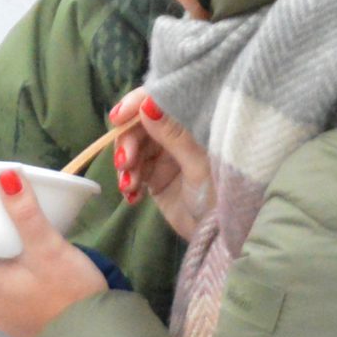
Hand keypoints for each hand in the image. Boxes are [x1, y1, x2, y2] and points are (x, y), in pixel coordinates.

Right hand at [109, 92, 214, 240]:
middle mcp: (174, 135)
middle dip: (127, 143)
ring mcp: (163, 157)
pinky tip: (132, 196)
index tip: (118, 118)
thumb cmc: (218, 194)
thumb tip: (147, 104)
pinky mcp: (154, 178)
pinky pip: (132, 173)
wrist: (219, 234)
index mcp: (190, 123)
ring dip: (126, 166)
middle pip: (138, 127)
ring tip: (130, 186)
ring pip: (132, 150)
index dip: (134, 105)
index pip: (157, 102)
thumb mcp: (198, 164)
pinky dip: (128, 182)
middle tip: (125, 163)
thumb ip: (173, 134)